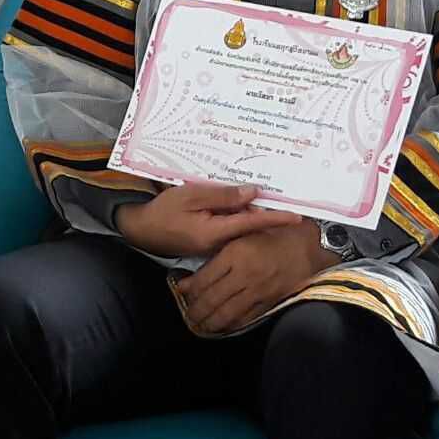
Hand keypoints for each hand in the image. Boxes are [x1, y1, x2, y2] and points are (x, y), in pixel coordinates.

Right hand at [115, 182, 301, 259]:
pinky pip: (228, 228)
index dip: (275, 219)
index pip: (252, 223)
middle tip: (276, 192)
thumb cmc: (163, 210)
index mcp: (215, 232)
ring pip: (239, 227)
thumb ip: (223, 195)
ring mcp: (213, 246)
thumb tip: (252, 193)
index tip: (297, 217)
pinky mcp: (208, 243)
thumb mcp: (192, 195)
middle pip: (248, 225)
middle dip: (261, 211)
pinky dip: (234, 216)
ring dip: (247, 212)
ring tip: (254, 195)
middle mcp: (218, 244)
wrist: (141, 228)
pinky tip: (234, 203)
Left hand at [175, 221, 338, 335]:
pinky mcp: (268, 301)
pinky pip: (244, 318)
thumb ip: (215, 256)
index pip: (204, 279)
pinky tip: (222, 326)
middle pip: (211, 300)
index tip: (183, 293)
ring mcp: (257, 290)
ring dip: (209, 322)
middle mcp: (243, 274)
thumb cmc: (269, 237)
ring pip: (226, 313)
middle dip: (196, 311)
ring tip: (200, 325)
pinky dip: (230, 325)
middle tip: (189, 315)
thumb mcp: (240, 237)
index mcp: (234, 254)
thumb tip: (189, 280)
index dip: (189, 291)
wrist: (304, 248)